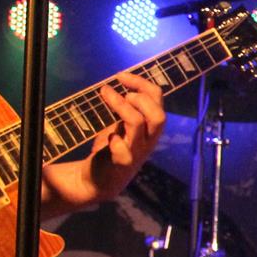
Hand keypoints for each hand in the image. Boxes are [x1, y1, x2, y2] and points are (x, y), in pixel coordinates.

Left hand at [85, 70, 165, 200]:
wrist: (98, 180)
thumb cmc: (112, 148)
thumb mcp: (123, 124)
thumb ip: (128, 108)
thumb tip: (122, 81)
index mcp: (150, 126)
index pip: (157, 99)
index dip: (141, 83)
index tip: (120, 76)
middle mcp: (148, 139)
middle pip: (158, 116)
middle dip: (141, 98)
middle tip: (123, 92)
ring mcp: (136, 152)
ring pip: (139, 125)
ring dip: (121, 106)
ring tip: (106, 95)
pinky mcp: (121, 164)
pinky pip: (124, 152)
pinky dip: (115, 141)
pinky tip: (108, 137)